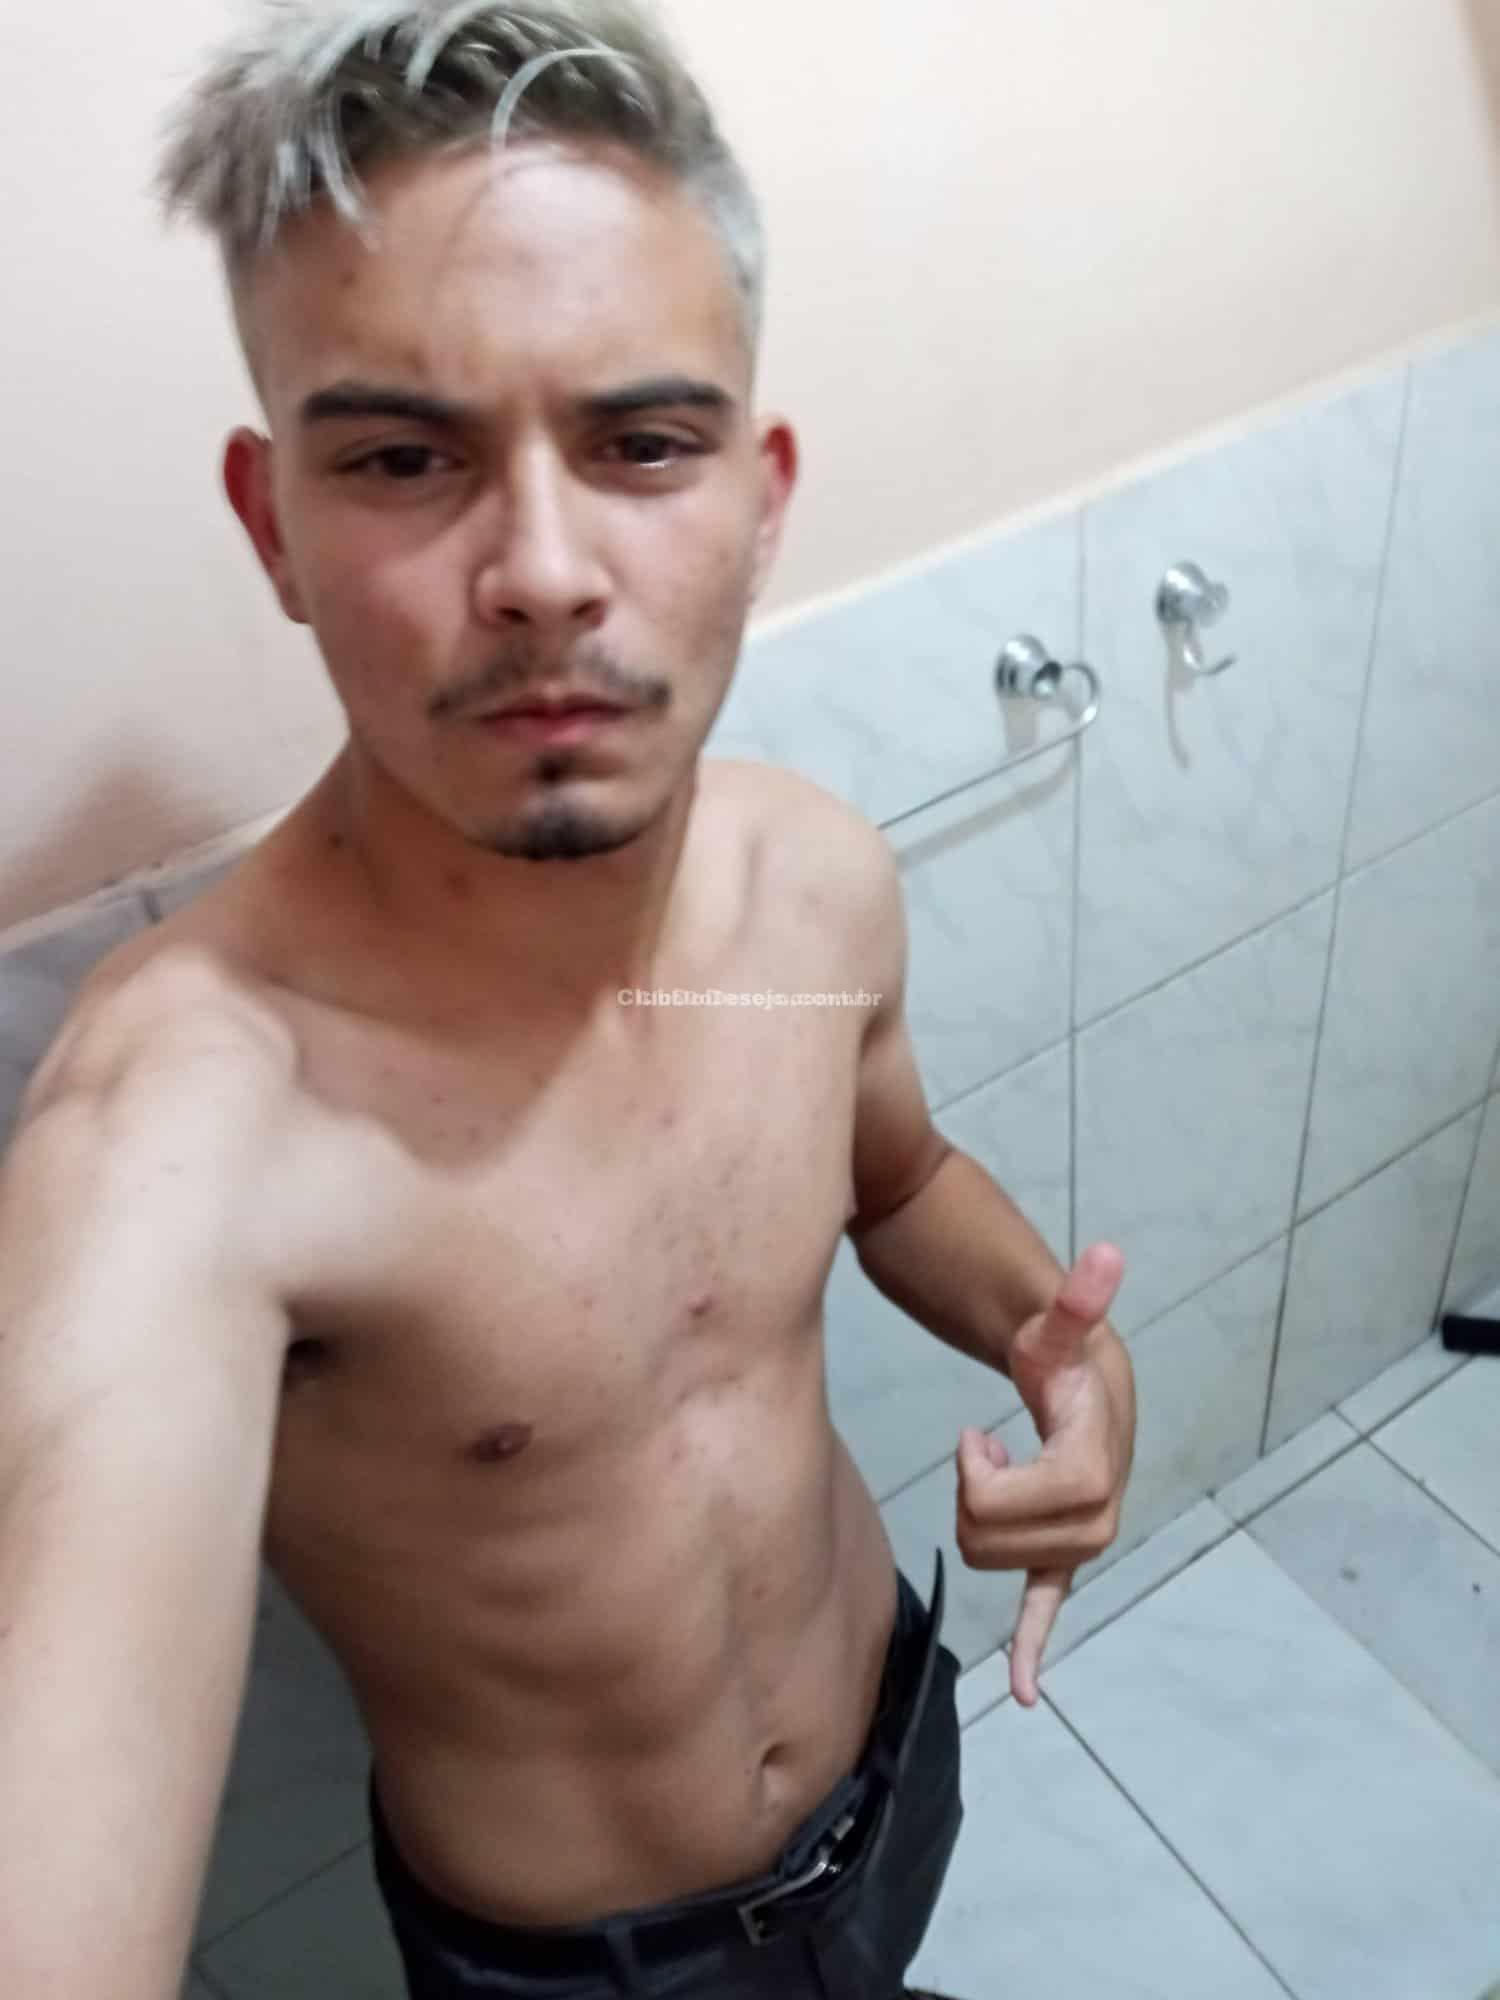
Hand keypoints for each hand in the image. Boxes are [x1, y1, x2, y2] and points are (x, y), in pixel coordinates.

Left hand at [955, 1244, 1133, 1707]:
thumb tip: (1104, 1252)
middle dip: (973, 1495)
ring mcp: (1082, 1539)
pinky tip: (1022, 1693)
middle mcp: (1097, 1512)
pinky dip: (1034, 1649)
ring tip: (998, 1466)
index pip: (1007, 1502)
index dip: (977, 1475)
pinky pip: (1048, 1608)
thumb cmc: (1061, 1353)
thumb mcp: (1056, 1328)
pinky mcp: (1064, 1557)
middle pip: (990, 1539)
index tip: (976, 1434)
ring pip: (991, 1560)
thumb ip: (1074, 1300)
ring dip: (981, 1515)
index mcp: (1093, 1463)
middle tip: (986, 1447)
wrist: (1087, 1383)